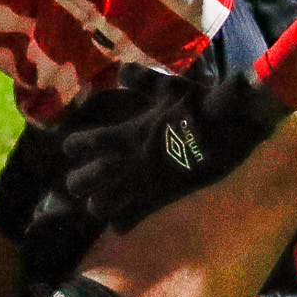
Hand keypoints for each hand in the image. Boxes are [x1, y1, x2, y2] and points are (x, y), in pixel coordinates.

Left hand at [56, 66, 287, 230]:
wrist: (225, 130)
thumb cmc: (196, 105)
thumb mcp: (166, 87)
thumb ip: (141, 81)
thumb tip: (122, 70)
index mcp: (124, 134)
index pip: (83, 144)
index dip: (74, 147)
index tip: (71, 148)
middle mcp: (125, 161)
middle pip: (81, 181)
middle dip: (77, 183)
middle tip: (79, 181)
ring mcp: (140, 183)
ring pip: (100, 206)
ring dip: (97, 204)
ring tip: (99, 202)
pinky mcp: (159, 200)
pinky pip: (131, 219)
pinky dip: (122, 223)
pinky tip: (118, 225)